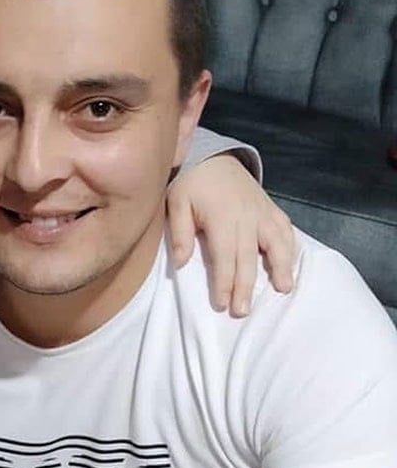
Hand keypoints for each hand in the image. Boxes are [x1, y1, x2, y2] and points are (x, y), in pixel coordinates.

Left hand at [167, 153, 294, 316]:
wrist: (213, 156)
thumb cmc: (190, 183)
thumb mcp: (176, 203)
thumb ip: (180, 233)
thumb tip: (181, 264)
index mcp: (222, 218)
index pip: (225, 257)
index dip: (224, 282)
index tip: (221, 304)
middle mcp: (247, 217)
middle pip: (249, 258)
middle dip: (246, 287)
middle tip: (243, 311)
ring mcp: (263, 212)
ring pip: (277, 243)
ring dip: (281, 268)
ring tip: (284, 289)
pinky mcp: (272, 208)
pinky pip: (286, 229)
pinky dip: (291, 247)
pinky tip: (291, 264)